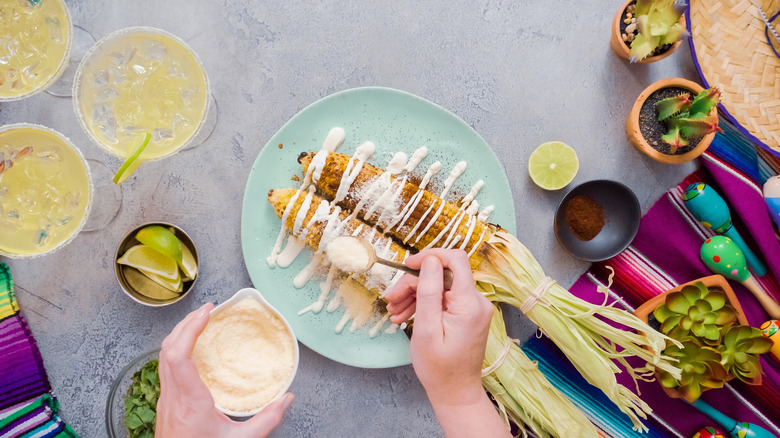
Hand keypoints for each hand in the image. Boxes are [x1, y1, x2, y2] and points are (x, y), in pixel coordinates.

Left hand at [156, 303, 293, 437]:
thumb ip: (266, 420)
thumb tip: (287, 399)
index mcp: (190, 401)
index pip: (178, 356)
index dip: (190, 330)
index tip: (206, 313)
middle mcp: (172, 397)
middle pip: (167, 349)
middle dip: (186, 324)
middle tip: (207, 310)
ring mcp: (165, 400)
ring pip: (162, 357)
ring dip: (180, 335)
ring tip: (199, 323)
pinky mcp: (165, 404)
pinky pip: (165, 367)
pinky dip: (178, 349)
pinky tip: (192, 350)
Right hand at [385, 249, 492, 406]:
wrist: (455, 392)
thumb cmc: (439, 367)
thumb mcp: (426, 329)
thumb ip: (428, 292)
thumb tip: (430, 261)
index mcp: (469, 304)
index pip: (455, 260)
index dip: (430, 256)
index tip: (407, 266)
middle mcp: (476, 301)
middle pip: (442, 274)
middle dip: (414, 283)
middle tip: (391, 300)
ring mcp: (473, 308)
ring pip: (440, 286)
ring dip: (415, 294)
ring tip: (394, 312)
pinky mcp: (467, 314)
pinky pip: (444, 299)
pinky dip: (424, 304)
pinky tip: (405, 315)